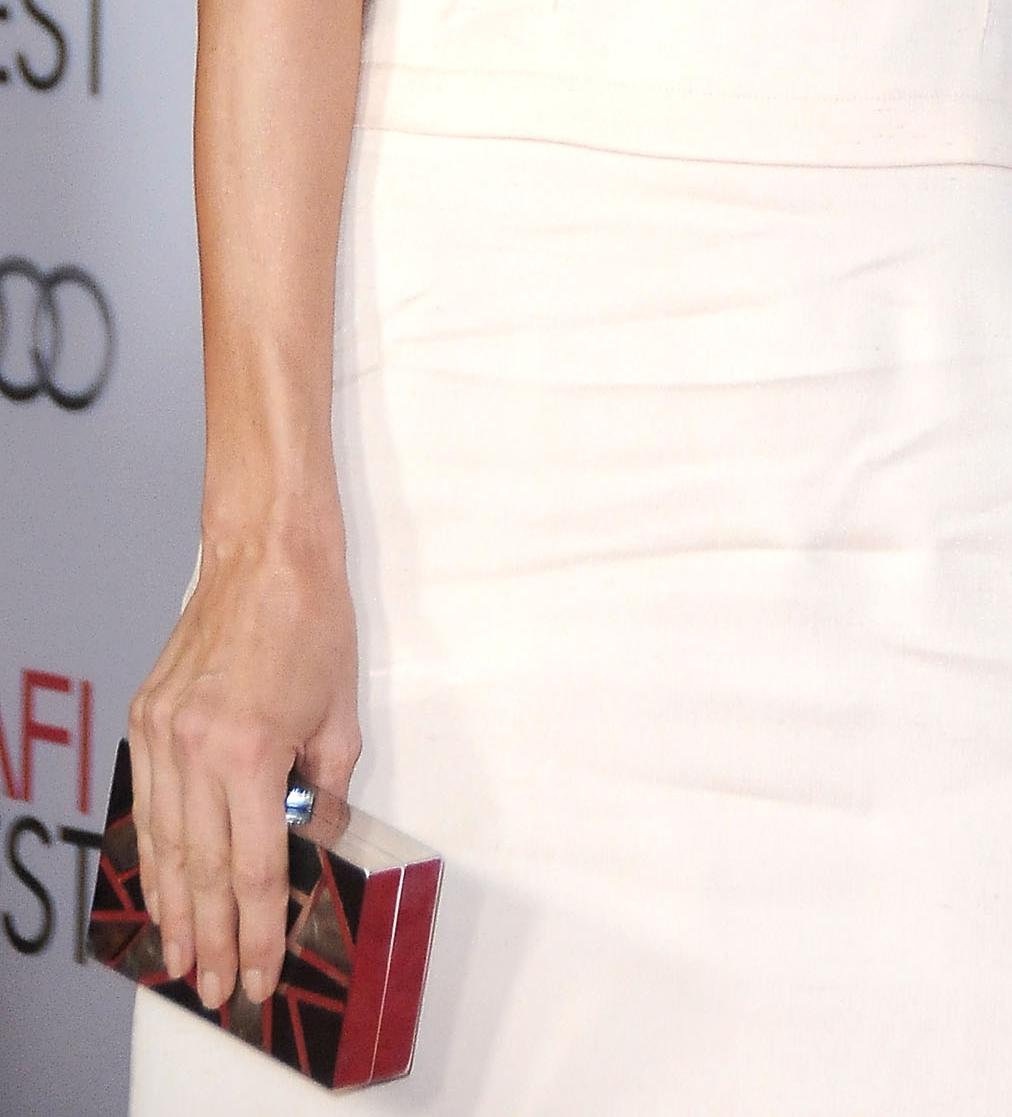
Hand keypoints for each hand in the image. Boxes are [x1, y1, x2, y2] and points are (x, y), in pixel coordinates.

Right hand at [126, 531, 358, 1014]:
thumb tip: (310, 843)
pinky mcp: (145, 718)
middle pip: (202, 870)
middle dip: (211, 937)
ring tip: (181, 957)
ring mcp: (161, 734)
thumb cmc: (312, 620)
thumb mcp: (339, 714)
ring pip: (164, 845)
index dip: (258, 929)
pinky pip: (146, 802)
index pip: (255, 867)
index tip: (258, 972)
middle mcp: (196, 749)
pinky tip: (161, 885)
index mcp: (251, 751)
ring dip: (173, 908)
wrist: (265, 552)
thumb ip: (322, 790)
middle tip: (215, 986)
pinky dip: (153, 851)